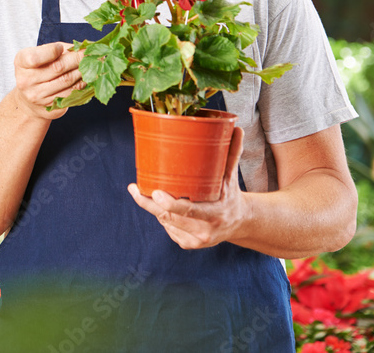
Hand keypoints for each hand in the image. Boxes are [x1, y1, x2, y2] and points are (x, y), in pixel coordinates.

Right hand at [12, 42, 83, 120]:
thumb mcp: (39, 54)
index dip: (51, 51)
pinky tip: (87, 77)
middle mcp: (26, 81)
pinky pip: (71, 92)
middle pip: (57, 68)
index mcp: (22, 63)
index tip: (60, 48)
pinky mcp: (50, 106)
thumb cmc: (38, 70)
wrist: (29, 100)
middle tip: (88, 52)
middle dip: (76, 58)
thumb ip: (56, 49)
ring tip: (90, 63)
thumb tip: (82, 47)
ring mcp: (38, 96)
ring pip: (67, 80)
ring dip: (82, 70)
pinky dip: (82, 83)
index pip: (35, 58)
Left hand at [128, 126, 248, 248]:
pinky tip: (162, 206)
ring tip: (145, 191)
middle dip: (149, 204)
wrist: (239, 223)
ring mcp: (195, 241)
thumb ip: (232, 154)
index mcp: (216, 214)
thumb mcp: (231, 176)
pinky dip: (162, 216)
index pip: (189, 211)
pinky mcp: (187, 244)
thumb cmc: (231, 195)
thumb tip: (237, 128)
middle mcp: (205, 231)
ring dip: (153, 207)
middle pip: (169, 218)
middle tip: (135, 188)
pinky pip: (167, 228)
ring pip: (165, 222)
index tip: (155, 192)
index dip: (170, 204)